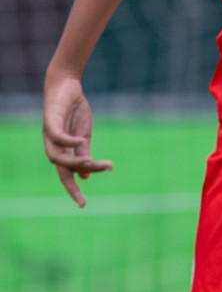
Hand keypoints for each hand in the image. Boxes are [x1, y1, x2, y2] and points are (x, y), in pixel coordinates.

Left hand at [42, 75, 113, 206]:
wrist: (66, 86)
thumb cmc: (74, 110)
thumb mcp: (83, 135)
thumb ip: (83, 154)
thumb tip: (85, 177)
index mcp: (62, 151)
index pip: (66, 175)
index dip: (73, 190)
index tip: (83, 205)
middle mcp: (52, 146)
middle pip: (62, 169)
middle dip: (76, 178)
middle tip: (102, 173)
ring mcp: (49, 135)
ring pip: (57, 157)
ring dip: (74, 162)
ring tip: (92, 162)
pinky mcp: (49, 121)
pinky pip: (56, 136)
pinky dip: (67, 141)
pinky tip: (80, 140)